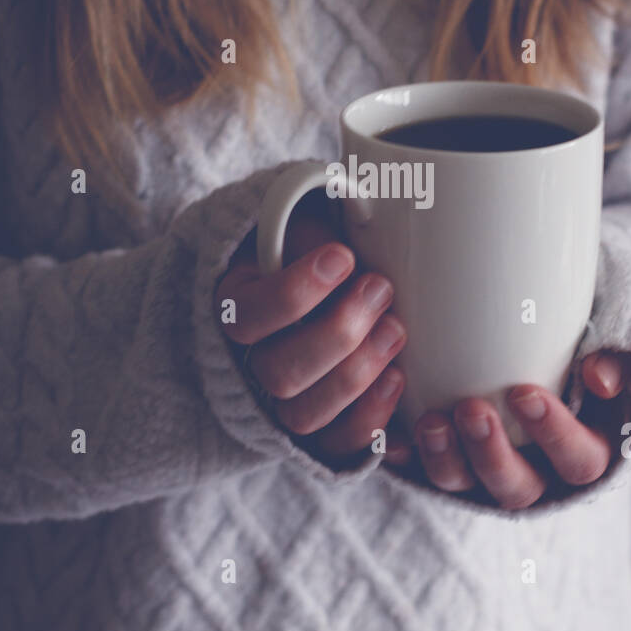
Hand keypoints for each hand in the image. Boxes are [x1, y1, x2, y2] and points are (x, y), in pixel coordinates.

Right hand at [215, 195, 407, 465]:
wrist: (310, 292)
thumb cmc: (309, 250)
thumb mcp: (300, 224)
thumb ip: (317, 216)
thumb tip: (377, 186)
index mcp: (233, 306)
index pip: (248, 314)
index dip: (296, 291)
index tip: (344, 256)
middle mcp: (246, 362)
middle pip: (279, 373)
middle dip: (339, 333)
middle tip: (381, 287)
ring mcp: (278, 403)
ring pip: (304, 415)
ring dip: (357, 374)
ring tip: (396, 328)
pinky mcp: (315, 430)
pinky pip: (334, 444)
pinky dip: (369, 420)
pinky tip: (397, 378)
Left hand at [383, 351, 630, 509]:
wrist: (535, 342)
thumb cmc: (580, 341)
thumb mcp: (611, 343)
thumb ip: (617, 354)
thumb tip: (598, 375)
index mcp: (585, 450)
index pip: (579, 461)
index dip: (554, 435)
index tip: (525, 393)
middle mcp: (535, 472)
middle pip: (516, 488)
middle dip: (491, 454)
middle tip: (471, 409)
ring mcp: (485, 471)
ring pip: (463, 485)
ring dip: (445, 459)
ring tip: (430, 422)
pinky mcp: (447, 459)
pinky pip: (418, 470)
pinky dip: (402, 456)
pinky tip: (387, 437)